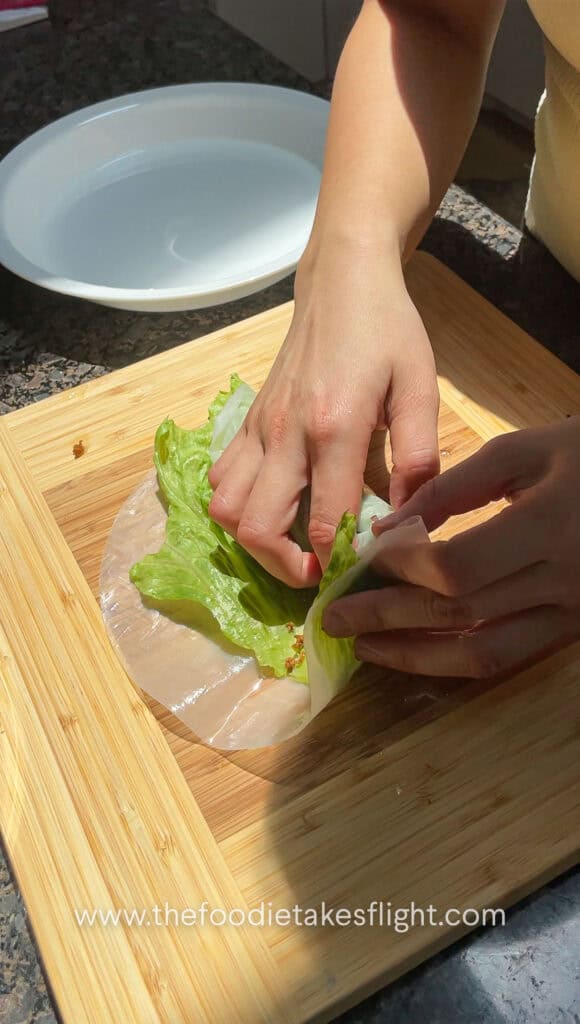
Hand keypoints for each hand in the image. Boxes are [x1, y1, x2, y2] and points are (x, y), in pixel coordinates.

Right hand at [208, 241, 439, 585]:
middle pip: (256, 528)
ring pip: (224, 509)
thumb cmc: (388, 331)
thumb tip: (411, 517)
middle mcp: (283, 434)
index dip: (339, 561)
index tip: (359, 571)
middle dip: (286, 567)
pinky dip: (237, 505)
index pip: (324, 521)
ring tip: (291, 542)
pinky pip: (221, 479)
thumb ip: (420, 456)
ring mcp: (257, 428)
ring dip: (253, 540)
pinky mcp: (246, 422)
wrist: (341, 280)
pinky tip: (273, 503)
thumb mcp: (420, 387)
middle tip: (319, 569)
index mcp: (333, 428)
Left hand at [323, 417, 579, 676]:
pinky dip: (454, 660)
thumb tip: (390, 527)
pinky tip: (415, 651)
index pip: (456, 567)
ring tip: (364, 648)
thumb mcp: (527, 450)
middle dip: (387, 618)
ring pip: (481, 653)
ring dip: (415, 655)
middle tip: (331, 619)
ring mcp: (570, 615)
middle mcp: (562, 583)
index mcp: (550, 528)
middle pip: (458, 613)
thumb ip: (457, 486)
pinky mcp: (570, 630)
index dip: (401, 568)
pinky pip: (506, 657)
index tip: (361, 559)